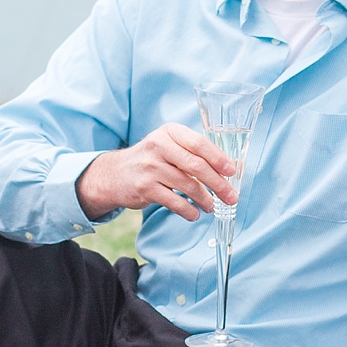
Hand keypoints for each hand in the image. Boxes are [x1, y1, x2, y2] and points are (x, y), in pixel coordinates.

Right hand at [76, 124, 238, 222]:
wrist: (115, 174)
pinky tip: (194, 214)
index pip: (198, 143)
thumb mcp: (168, 146)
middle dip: (218, 184)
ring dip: (205, 199)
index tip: (232, 171)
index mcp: (169, 132)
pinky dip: (188, 210)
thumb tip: (228, 168)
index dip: (218, 158)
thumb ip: (193, 153)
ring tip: (212, 206)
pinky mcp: (144, 188)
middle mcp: (158, 146)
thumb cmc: (151, 160)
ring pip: (187, 185)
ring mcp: (150, 167)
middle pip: (196, 166)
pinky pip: (174, 201)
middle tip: (231, 196)